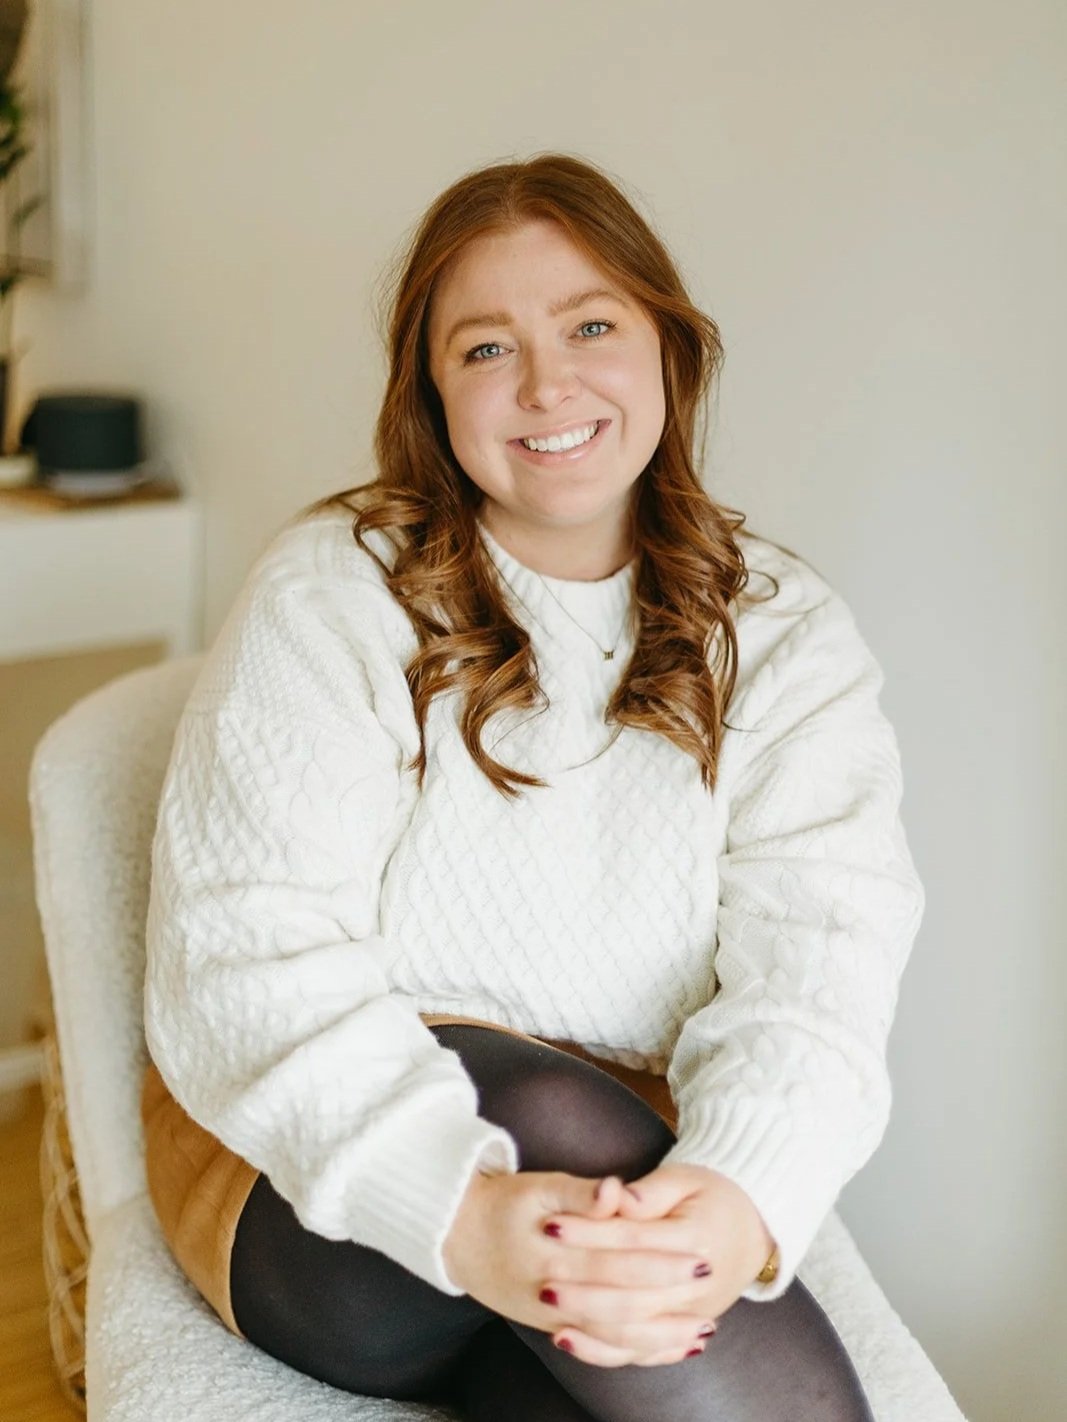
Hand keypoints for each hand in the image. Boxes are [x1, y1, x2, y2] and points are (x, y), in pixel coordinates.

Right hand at [441, 1169, 710, 1347]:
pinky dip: (636, 1352)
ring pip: (615, 1339)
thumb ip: (579, 1193)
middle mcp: (556, 1295)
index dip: (660, 1261)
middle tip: (709, 1287)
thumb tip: (615, 1191)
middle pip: (622, 1305)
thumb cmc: (502, 1205)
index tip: (697, 1254)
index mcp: (555, 1255)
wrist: (456, 1236)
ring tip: (701, 1332)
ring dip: (660, 1337)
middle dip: (670, 1298)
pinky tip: (664, 1349)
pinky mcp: (555, 1328)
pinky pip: (602, 1350)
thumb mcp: (536, 1188)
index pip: (617, 1262)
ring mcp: (555, 1318)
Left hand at [540, 1165, 775, 1367]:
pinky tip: (567, 1338)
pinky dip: (601, 1351)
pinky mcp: (681, 1333)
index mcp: (697, 1240)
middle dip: (583, 1286)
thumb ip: (649, 1192)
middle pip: (631, 1294)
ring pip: (632, 1331)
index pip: (633, 1240)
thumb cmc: (712, 1195)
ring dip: (586, 1322)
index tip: (552, 1223)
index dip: (590, 1231)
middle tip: (543, 1274)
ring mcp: (690, 1316)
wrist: (753, 1230)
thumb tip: (615, 1197)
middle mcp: (697, 1288)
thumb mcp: (686, 1178)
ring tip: (548, 1304)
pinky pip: (638, 1352)